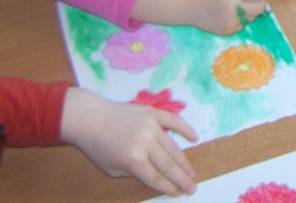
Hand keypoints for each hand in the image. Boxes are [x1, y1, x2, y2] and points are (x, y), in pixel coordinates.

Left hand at [60, 88, 196, 196]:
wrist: (90, 119)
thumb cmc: (98, 147)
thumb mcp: (111, 169)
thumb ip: (134, 173)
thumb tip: (154, 174)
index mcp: (133, 160)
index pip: (156, 177)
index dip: (169, 187)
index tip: (179, 193)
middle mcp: (145, 144)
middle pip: (168, 165)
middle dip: (182, 178)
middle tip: (193, 188)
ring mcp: (151, 126)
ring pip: (173, 147)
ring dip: (184, 161)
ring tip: (192, 172)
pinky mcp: (153, 113)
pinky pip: (173, 121)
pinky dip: (185, 129)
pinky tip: (194, 138)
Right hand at [184, 0, 265, 33]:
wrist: (185, 3)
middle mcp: (234, 9)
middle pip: (261, 8)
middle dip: (256, 2)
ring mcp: (231, 22)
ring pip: (253, 18)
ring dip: (248, 12)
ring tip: (234, 6)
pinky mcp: (227, 31)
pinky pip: (242, 25)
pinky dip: (239, 19)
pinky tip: (227, 14)